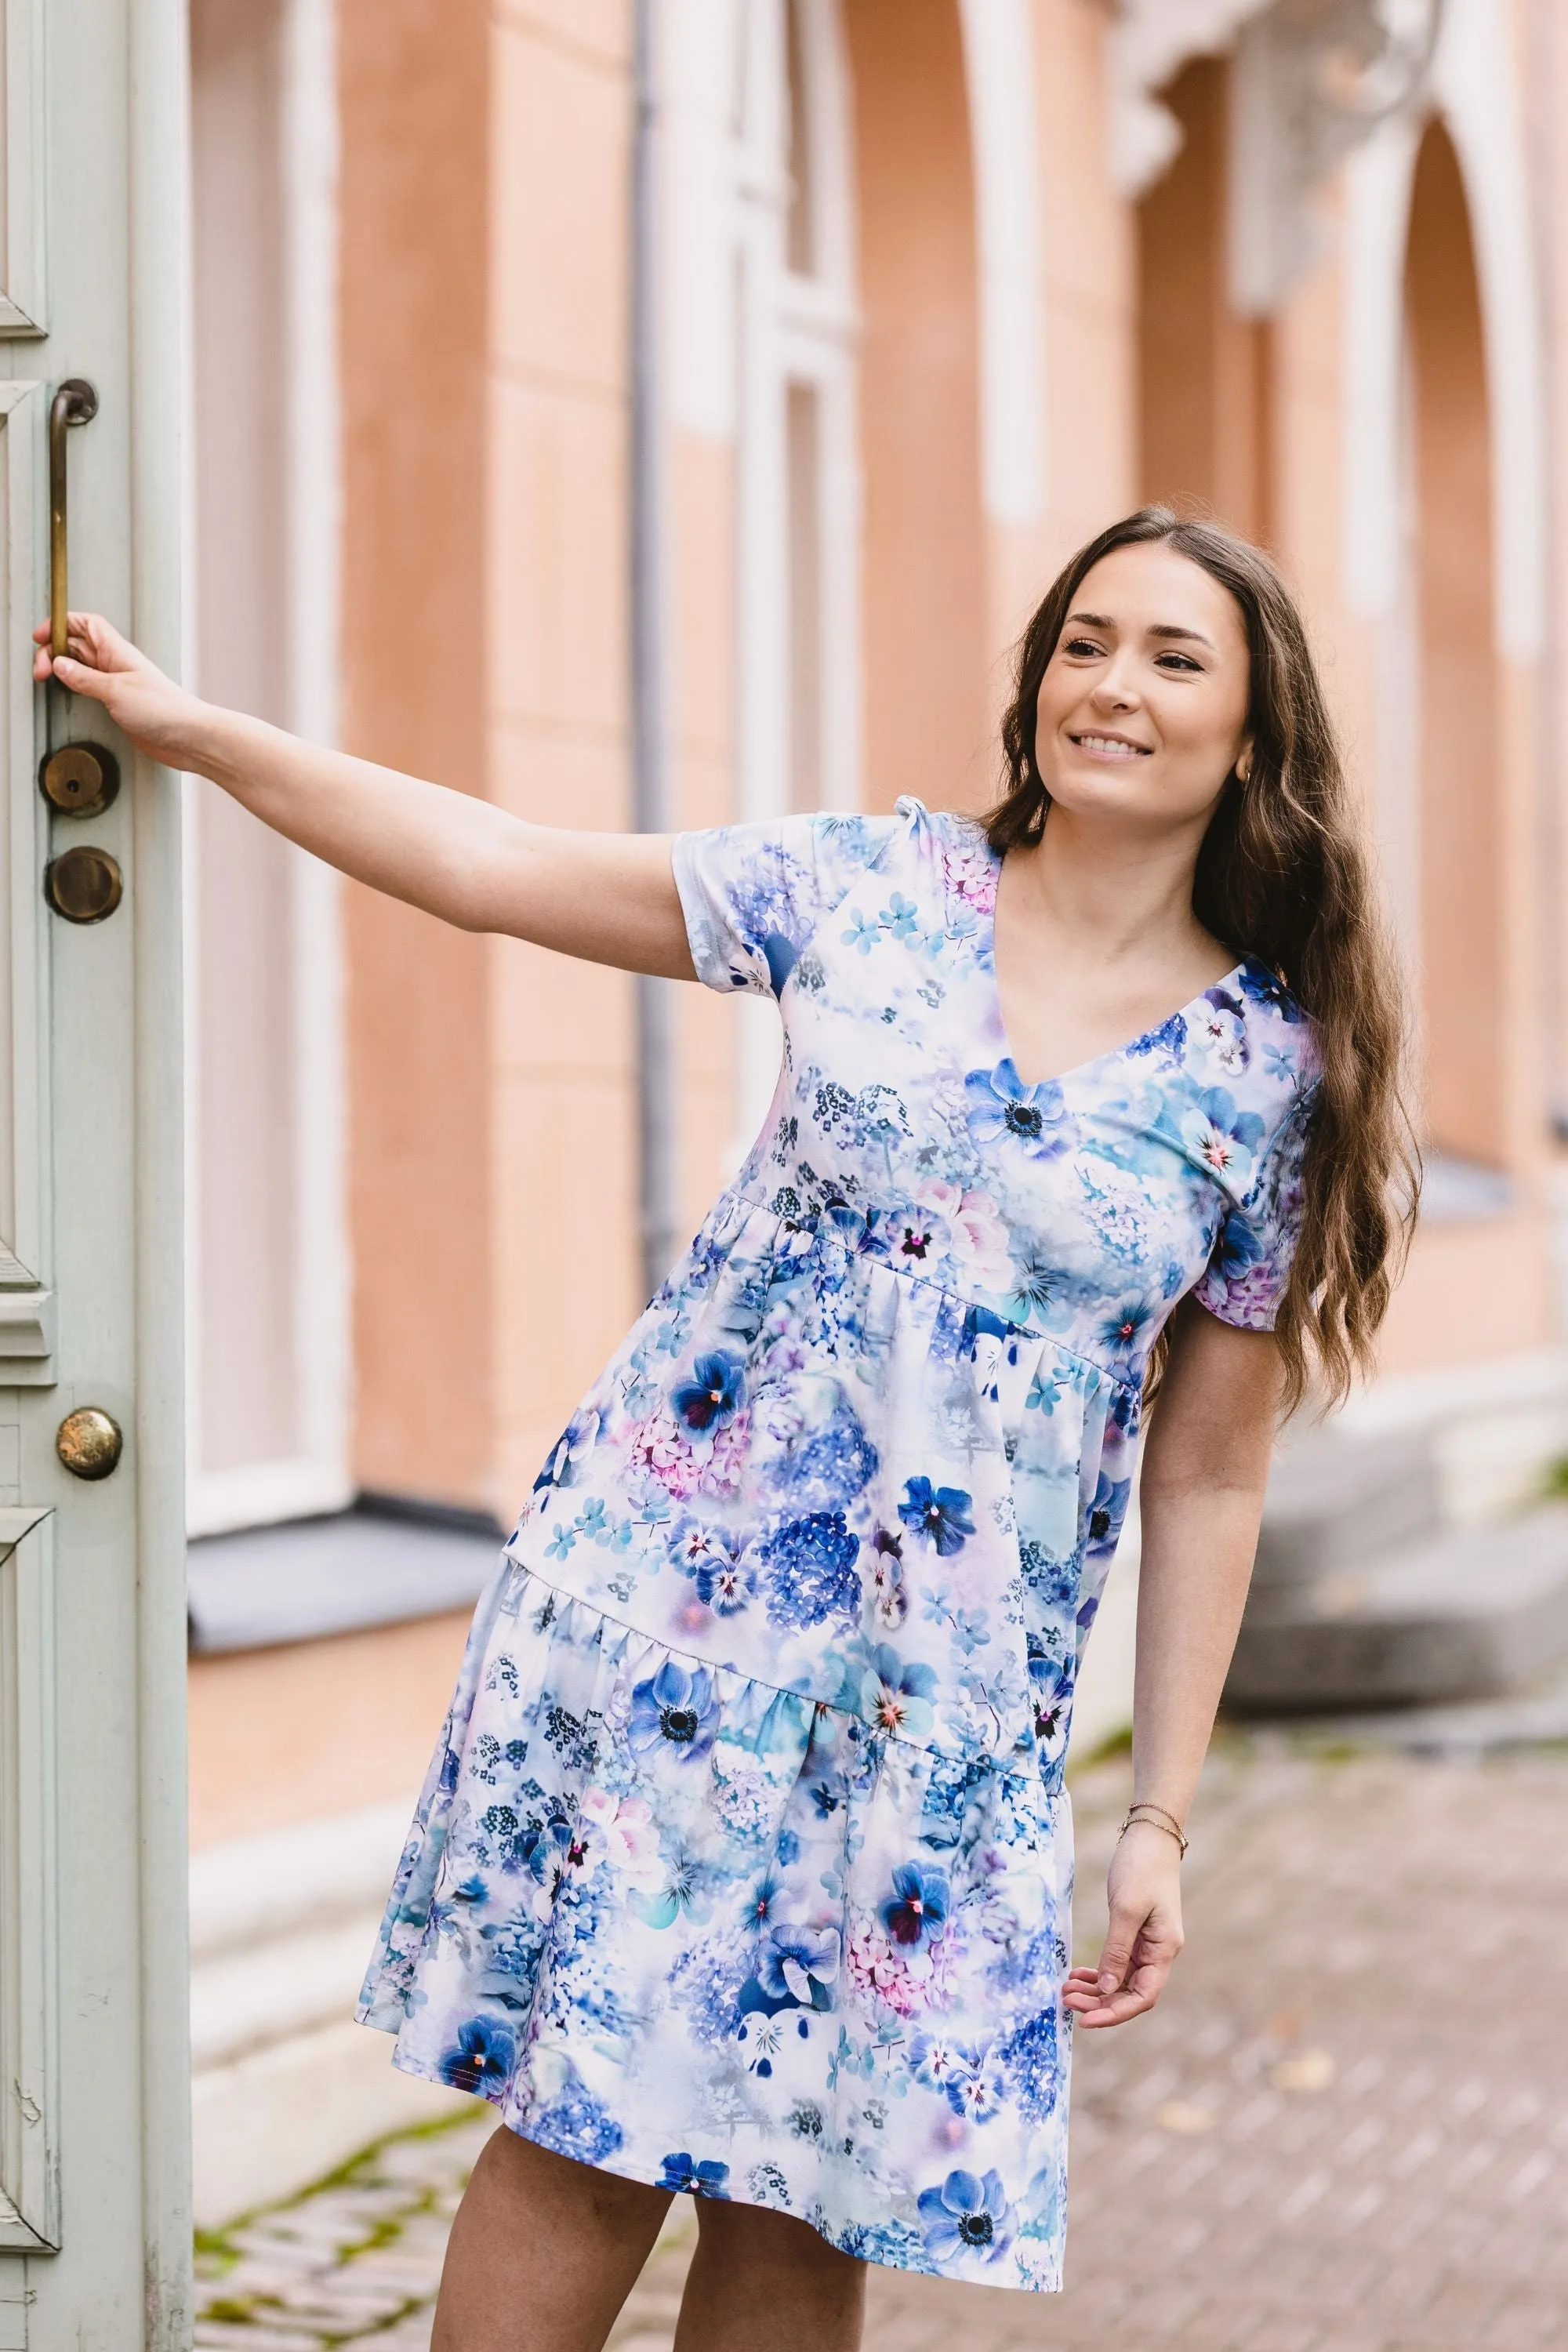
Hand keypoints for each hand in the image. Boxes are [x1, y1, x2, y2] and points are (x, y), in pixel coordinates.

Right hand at [34, 611, 205, 769]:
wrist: (189, 737)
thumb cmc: (165, 709)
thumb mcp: (116, 690)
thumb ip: (85, 678)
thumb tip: (59, 664)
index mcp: (116, 651)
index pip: (84, 624)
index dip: (61, 624)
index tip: (40, 636)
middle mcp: (115, 664)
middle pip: (77, 645)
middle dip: (53, 650)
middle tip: (40, 669)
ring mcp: (116, 683)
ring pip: (80, 666)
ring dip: (61, 668)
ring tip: (45, 678)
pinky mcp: (118, 703)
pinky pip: (89, 687)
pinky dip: (73, 685)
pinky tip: (65, 691)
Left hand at [1062, 1820, 1183, 2027]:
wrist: (1149, 1837)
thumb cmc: (1141, 1868)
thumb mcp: (1125, 1909)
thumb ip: (1116, 1950)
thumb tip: (1107, 1989)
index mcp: (1164, 1949)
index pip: (1143, 1996)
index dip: (1115, 2013)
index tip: (1086, 2020)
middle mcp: (1159, 1952)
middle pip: (1130, 1992)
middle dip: (1099, 2002)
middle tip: (1066, 2001)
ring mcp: (1148, 1943)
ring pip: (1121, 1980)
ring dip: (1096, 1988)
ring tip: (1066, 1990)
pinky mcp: (1136, 1932)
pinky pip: (1118, 1963)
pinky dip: (1099, 1971)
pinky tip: (1078, 1973)